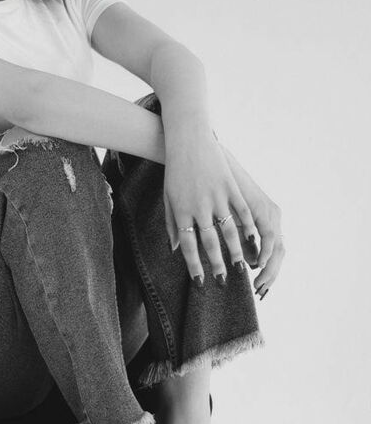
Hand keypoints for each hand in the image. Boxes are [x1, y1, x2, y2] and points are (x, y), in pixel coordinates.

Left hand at [163, 130, 284, 295]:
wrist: (187, 140)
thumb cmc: (175, 171)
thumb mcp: (168, 198)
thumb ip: (171, 225)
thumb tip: (175, 250)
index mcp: (181, 212)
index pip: (188, 246)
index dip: (195, 266)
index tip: (201, 283)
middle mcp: (199, 207)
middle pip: (210, 242)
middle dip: (217, 265)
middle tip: (223, 282)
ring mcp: (217, 196)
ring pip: (229, 230)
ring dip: (236, 250)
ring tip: (241, 266)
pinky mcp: (230, 186)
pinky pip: (242, 210)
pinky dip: (249, 226)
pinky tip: (254, 239)